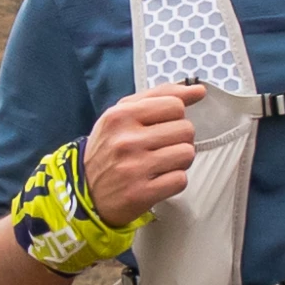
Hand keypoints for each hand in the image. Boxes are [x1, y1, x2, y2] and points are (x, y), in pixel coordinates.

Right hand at [85, 82, 205, 227]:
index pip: (174, 105)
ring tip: (161, 163)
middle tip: (161, 147)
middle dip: (179, 139)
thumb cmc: (110, 149)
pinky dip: (174, 180)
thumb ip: (160, 96)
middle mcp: (126, 140)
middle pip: (186, 130)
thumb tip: (198, 90)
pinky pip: (180, 179)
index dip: (174, 116)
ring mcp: (134, 168)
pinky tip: (158, 179)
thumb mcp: (123, 114)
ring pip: (187, 154)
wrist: (86, 191)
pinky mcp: (141, 193)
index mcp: (121, 115)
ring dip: (179, 160)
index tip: (161, 126)